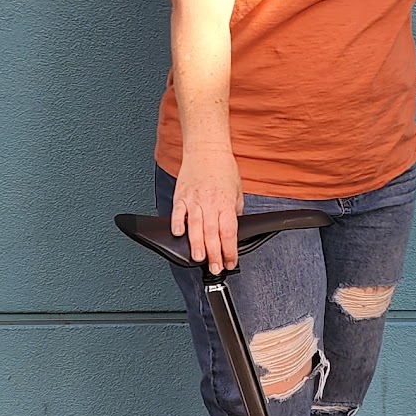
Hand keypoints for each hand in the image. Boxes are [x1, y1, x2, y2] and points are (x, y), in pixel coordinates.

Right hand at [171, 147, 243, 272]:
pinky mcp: (181, 195)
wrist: (207, 149)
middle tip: (215, 267)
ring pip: (195, 226)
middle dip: (214, 253)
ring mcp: (194, 199)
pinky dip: (178, 224)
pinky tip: (178, 235)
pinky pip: (178, 212)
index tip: (231, 262)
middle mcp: (210, 203)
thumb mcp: (237, 192)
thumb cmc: (223, 169)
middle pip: (212, 233)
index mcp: (226, 203)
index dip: (230, 250)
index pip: (229, 232)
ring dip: (196, 244)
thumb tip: (232, 230)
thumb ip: (234, 212)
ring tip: (198, 258)